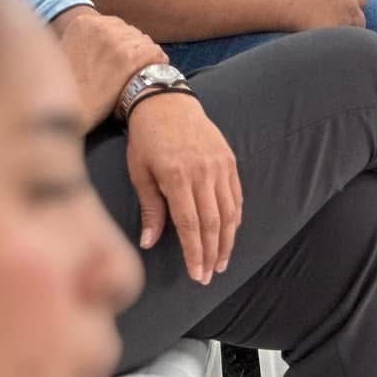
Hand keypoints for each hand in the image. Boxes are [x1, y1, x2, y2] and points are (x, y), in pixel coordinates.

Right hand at [56, 7, 168, 110]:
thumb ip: (84, 40)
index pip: (115, 25)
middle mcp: (100, 27)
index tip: (120, 57)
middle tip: (132, 69)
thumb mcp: (65, 53)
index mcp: (83, 23)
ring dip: (145, 58)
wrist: (72, 112)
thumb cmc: (67, 88)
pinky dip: (158, 64)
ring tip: (142, 74)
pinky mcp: (131, 57)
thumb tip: (100, 40)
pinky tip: (152, 74)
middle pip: (131, 32)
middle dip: (132, 49)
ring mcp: (116, 41)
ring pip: (145, 42)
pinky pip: (156, 53)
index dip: (120, 42)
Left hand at [124, 91, 241, 283]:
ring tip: (222, 262)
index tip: (197, 274)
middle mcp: (203, 172)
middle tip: (210, 275)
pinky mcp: (228, 159)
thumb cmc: (146, 138)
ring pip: (229, 211)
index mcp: (177, 177)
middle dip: (212, 253)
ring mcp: (219, 165)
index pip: (190, 224)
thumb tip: (149, 243)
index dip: (194, 252)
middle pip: (213, 222)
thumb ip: (150, 208)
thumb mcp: (140, 172)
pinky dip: (236, 216)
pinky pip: (236, 194)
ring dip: (228, 240)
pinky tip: (232, 232)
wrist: (166, 101)